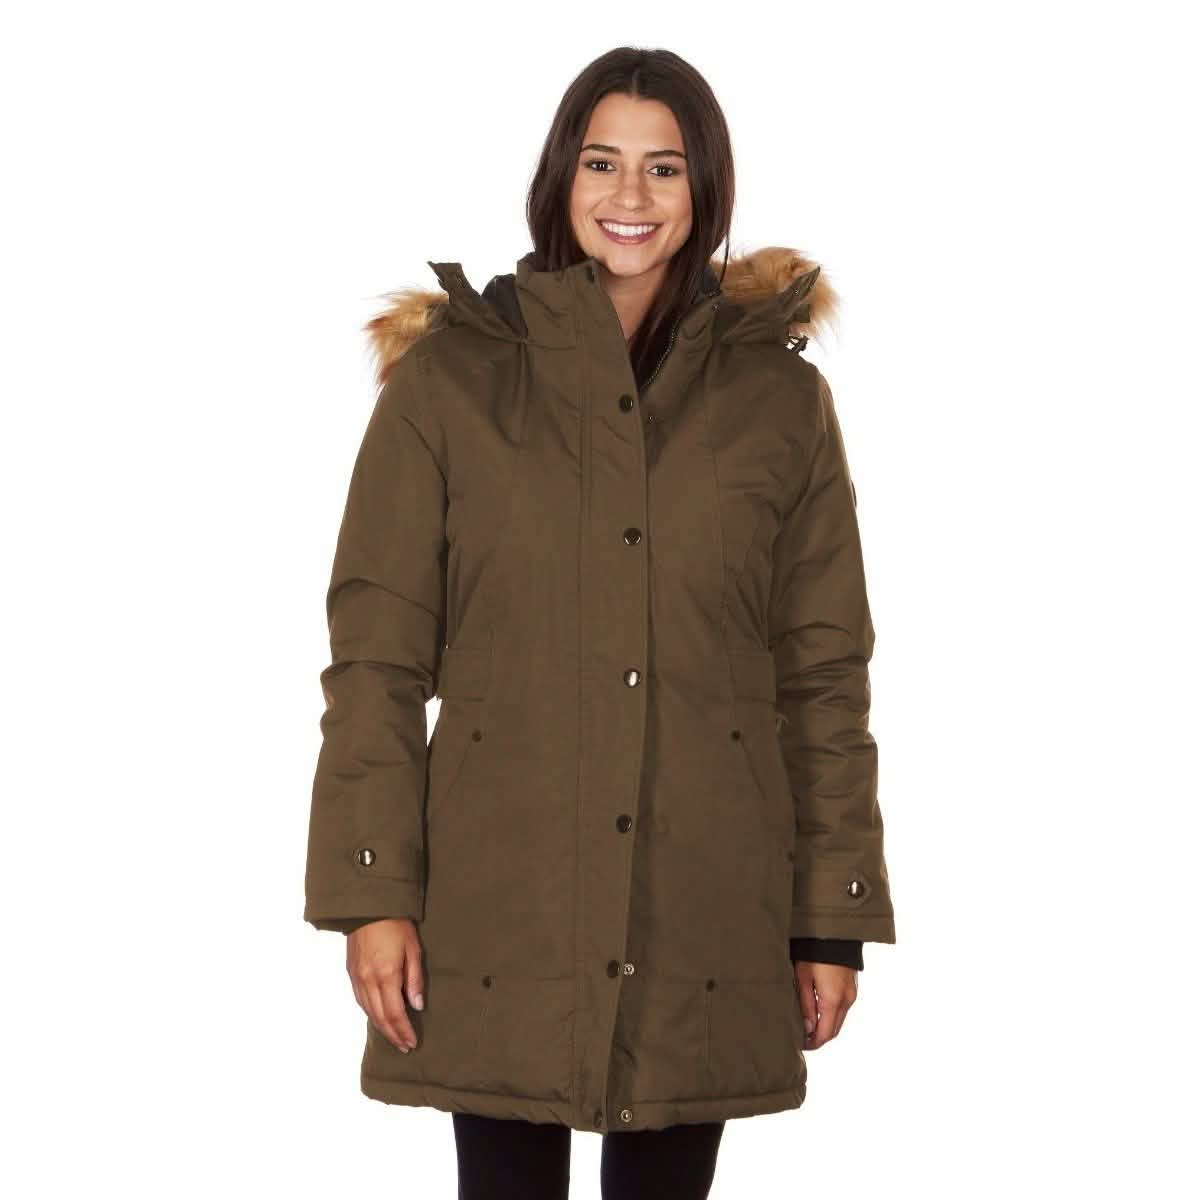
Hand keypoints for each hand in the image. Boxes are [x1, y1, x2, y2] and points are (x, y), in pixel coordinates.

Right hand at [346, 918, 424, 1052]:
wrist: (368, 906)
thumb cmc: (396, 923)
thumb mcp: (413, 948)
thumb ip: (415, 978)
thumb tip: (417, 1005)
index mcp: (386, 975)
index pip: (395, 1013)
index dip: (403, 1031)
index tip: (412, 1043)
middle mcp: (368, 980)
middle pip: (380, 1017)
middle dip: (393, 1035)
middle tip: (405, 1046)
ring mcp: (357, 977)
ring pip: (368, 1011)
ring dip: (381, 1027)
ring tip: (393, 1037)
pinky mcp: (351, 972)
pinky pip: (360, 1000)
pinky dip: (370, 1013)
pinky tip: (378, 1016)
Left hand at [793, 960, 857, 1048]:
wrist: (834, 932)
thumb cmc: (814, 952)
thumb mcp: (803, 977)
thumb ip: (805, 1005)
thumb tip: (807, 1029)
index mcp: (833, 1000)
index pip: (825, 1034)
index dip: (812, 1043)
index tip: (799, 1044)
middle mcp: (846, 1000)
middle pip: (833, 1030)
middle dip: (818, 1038)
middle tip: (801, 1038)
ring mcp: (852, 994)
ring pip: (839, 1020)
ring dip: (825, 1027)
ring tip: (806, 1025)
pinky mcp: (852, 988)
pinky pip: (842, 1009)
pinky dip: (831, 1016)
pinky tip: (818, 1011)